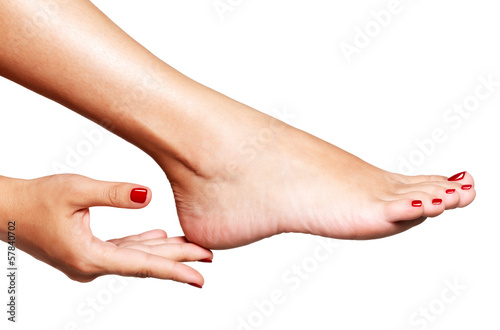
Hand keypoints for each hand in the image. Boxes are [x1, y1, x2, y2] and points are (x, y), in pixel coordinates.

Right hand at [0, 174, 211, 286]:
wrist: (5, 209)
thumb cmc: (35, 199)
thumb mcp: (76, 190)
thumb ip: (115, 194)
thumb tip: (149, 197)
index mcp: (90, 257)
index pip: (143, 266)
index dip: (174, 270)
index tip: (199, 277)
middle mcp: (92, 265)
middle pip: (144, 262)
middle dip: (177, 258)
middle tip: (208, 255)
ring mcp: (89, 261)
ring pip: (135, 256)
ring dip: (163, 250)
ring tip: (191, 246)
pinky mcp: (87, 252)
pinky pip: (122, 250)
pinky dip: (142, 243)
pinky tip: (159, 236)